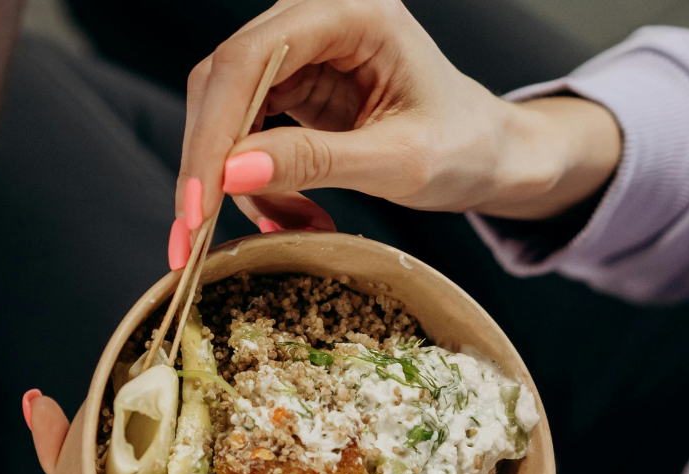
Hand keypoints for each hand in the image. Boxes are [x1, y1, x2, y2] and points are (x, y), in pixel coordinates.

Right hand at [177, 0, 620, 228]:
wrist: (490, 152)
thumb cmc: (466, 146)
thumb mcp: (397, 163)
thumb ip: (314, 163)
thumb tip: (228, 173)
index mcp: (353, 13)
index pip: (248, 62)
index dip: (212, 134)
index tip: (198, 204)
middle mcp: (316, 18)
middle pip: (221, 83)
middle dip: (208, 166)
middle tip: (198, 237)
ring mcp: (300, 50)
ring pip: (222, 113)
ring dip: (233, 182)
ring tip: (284, 226)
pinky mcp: (289, 84)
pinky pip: (241, 133)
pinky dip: (253, 183)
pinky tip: (287, 214)